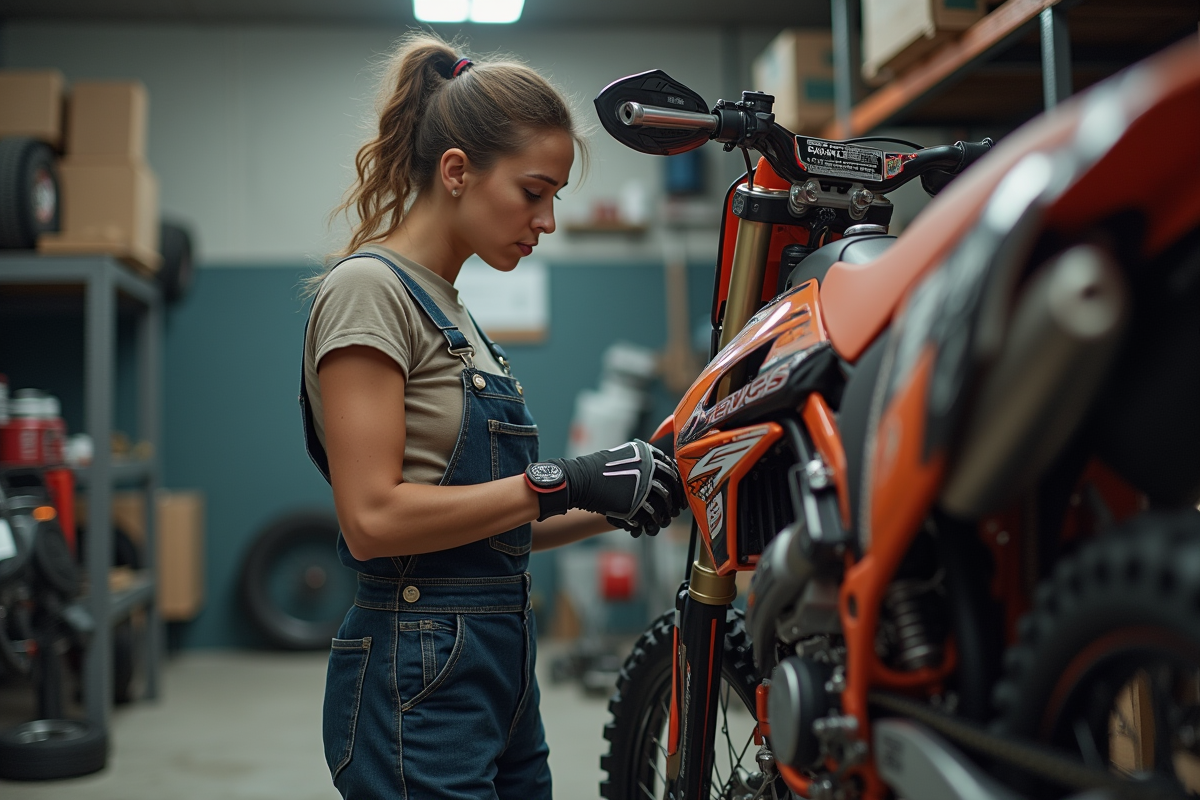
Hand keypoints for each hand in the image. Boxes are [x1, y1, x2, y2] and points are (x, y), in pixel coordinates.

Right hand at [525, 440, 685, 535]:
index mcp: (646, 454)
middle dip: (675, 498)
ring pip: (664, 500)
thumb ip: (642, 463)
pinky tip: (652, 524)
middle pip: (671, 484)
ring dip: (666, 511)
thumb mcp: (624, 458)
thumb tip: (661, 470)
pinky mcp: (636, 501)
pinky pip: (652, 512)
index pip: (671, 468)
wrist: (580, 481)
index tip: (678, 490)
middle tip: (677, 507)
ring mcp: (643, 484)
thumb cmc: (599, 470)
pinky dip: (654, 520)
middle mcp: (648, 467)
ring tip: (664, 518)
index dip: (677, 481)